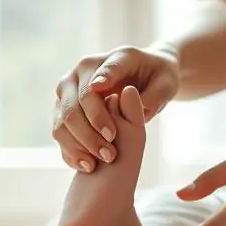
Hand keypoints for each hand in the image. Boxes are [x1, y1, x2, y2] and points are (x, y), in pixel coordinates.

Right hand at [52, 45, 178, 171]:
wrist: (143, 80)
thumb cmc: (156, 80)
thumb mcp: (166, 85)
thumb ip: (155, 95)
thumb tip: (136, 104)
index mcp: (110, 59)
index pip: (103, 72)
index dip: (104, 87)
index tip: (108, 102)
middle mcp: (81, 72)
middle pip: (75, 104)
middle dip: (91, 131)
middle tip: (111, 153)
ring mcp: (67, 91)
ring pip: (63, 121)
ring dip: (80, 145)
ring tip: (101, 162)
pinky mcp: (62, 109)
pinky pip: (60, 133)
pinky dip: (72, 151)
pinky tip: (89, 166)